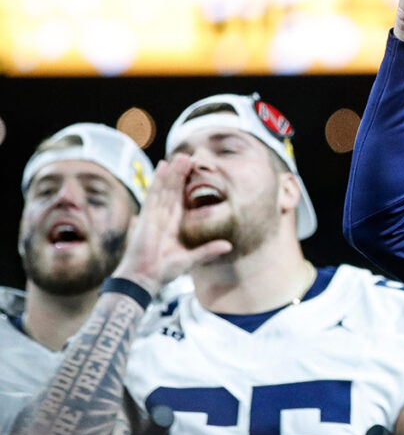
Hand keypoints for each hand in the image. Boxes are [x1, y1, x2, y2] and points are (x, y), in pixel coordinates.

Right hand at [112, 155, 231, 295]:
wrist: (144, 278)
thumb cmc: (164, 271)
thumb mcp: (191, 258)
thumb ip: (208, 250)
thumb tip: (228, 246)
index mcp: (174, 224)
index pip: (181, 200)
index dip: (187, 187)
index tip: (196, 173)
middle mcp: (164, 217)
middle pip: (173, 190)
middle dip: (181, 174)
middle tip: (190, 157)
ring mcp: (154, 215)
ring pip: (165, 188)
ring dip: (173, 172)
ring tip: (181, 156)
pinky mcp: (147, 216)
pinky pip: (153, 193)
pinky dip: (158, 180)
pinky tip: (163, 166)